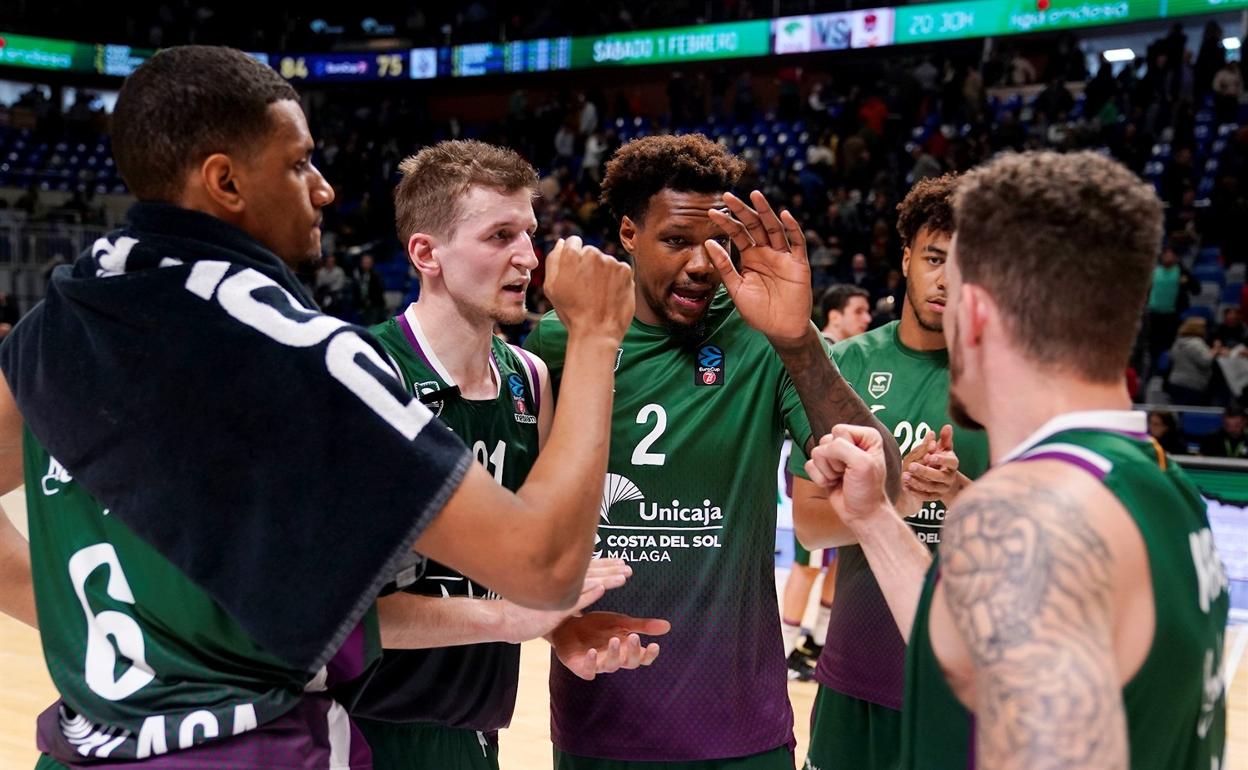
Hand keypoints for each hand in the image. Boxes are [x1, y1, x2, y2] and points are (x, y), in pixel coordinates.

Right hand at [498, 559, 631, 643]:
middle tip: (628, 568)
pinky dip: (588, 592)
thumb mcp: (542, 601)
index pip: (585, 569)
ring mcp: (556, 595)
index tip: (620, 562)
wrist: (499, 620)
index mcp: (557, 581)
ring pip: (586, 583)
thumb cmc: (518, 613)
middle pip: (589, 572)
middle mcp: (557, 583)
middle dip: (611, 569)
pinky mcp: (553, 610)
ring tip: (624, 576)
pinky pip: (574, 600)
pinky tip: (602, 587)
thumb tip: (576, 597)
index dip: (604, 564)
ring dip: (607, 578)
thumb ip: (559, 596)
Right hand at [544, 236, 634, 342]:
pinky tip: (610, 295)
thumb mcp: (551, 287)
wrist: (596, 333)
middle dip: (588, 265)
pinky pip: (619, 270)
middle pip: (590, 252)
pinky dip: (616, 280)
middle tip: (586, 289)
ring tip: (598, 295)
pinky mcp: (625, 270)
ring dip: (603, 273)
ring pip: (605, 261)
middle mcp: (591, 253)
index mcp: (570, 254)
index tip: (575, 274)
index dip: (573, 259)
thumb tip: (562, 243)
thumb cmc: (571, 312)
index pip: (573, 242)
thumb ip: (553, 260)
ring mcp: (610, 261)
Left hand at [548, 611, 670, 679]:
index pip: (642, 658)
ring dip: (614, 654)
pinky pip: (588, 669)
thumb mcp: (621, 622)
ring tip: (614, 640)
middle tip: (633, 637)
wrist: (568, 625)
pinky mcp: (581, 666)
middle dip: (632, 652)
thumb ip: (642, 626)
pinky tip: (593, 651)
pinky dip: (592, 662)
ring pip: (611, 666)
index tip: (654, 645)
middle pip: (628, 663)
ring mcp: (598, 664)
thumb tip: (668, 626)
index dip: (649, 655)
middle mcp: (614, 659)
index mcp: (625, 650)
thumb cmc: (597, 627)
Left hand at [705, 190, 812, 344]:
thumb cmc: (758, 311)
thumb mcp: (735, 288)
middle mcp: (767, 252)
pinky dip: (792, 228)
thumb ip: (723, 266)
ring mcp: (783, 256)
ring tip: (755, 195)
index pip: (737, 234)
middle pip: (755, 225)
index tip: (709, 212)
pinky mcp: (799, 264)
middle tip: (727, 195)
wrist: (780, 329)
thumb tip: (707, 242)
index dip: (725, 222)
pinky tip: (784, 215)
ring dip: (766, 211)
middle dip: (742, 210)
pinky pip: (797, 243)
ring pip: (774, 228)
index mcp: (751, 257)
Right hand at [805, 424, 892, 527]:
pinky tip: (832, 483)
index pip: (839, 430)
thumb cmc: (867, 490)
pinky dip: (819, 478)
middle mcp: (850, 442)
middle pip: (825, 440)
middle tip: (847, 473)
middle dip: (833, 461)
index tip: (855, 464)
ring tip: (841, 478)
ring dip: (827, 471)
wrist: (861, 513)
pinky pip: (809, 465)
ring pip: (816, 453)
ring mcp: (836, 455)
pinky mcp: (824, 466)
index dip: (843, 449)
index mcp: (866, 436)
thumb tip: (822, 450)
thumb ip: (841, 448)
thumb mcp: (862, 464)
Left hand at [901, 425, 961, 502]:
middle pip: (939, 476)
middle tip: (911, 466)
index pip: (951, 462)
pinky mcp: (935, 497)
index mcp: (953, 464)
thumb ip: (944, 438)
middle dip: (924, 471)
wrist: (946, 481)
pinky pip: (926, 497)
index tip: (929, 456)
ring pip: (931, 487)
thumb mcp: (944, 448)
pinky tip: (905, 486)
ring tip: (905, 476)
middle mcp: (949, 477)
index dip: (941, 459)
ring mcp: (943, 488)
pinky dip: (915, 492)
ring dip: (917, 482)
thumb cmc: (942, 460)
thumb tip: (947, 426)